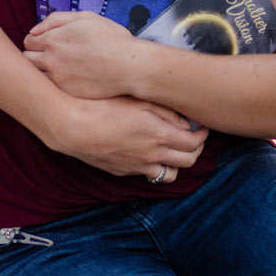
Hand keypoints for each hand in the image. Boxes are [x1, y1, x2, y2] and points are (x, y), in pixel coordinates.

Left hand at [23, 11, 141, 98]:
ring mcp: (57, 79)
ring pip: (35, 76)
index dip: (36, 40)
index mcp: (53, 39)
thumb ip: (57, 19)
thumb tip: (35, 28)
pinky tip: (69, 79)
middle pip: (26, 59)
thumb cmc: (112, 39)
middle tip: (49, 56)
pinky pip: (50, 89)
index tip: (46, 43)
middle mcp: (50, 59)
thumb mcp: (86, 17)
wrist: (129, 66)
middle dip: (34, 56)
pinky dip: (54, 84)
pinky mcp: (66, 94)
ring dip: (41, 71)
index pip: (28, 41)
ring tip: (58, 69)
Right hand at [53, 95, 208, 182]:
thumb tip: (185, 122)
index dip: (202, 135)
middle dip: (196, 150)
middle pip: (187, 161)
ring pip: (169, 175)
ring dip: (177, 163)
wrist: (72, 128)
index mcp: (160, 136)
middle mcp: (152, 156)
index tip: (203, 126)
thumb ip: (166, 111)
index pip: (193, 143)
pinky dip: (156, 167)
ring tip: (175, 149)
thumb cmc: (104, 107)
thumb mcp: (138, 100)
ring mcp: (137, 167)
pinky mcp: (122, 172)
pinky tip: (150, 153)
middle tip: (195, 137)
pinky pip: (148, 175)